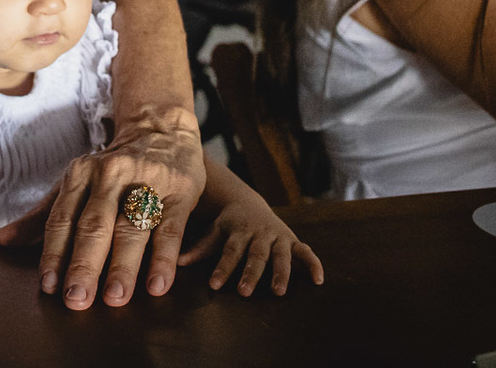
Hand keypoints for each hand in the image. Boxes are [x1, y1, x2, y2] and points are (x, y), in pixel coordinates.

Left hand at [0, 112, 205, 309]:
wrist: (161, 130)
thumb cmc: (111, 170)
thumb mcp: (74, 184)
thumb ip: (41, 216)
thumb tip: (3, 242)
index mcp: (80, 175)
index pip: (62, 218)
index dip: (54, 253)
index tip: (48, 285)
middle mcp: (110, 176)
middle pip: (95, 225)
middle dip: (84, 264)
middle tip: (77, 299)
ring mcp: (146, 182)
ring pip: (132, 228)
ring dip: (123, 265)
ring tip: (115, 298)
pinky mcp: (179, 192)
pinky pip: (170, 229)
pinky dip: (163, 259)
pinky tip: (157, 285)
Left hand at [177, 193, 323, 296]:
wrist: (249, 203)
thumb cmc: (228, 224)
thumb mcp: (214, 230)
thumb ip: (200, 248)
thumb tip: (177, 262)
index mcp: (238, 231)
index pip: (229, 251)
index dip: (222, 267)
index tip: (214, 284)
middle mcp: (259, 233)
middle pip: (255, 255)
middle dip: (250, 273)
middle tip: (243, 292)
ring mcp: (278, 236)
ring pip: (281, 255)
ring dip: (280, 273)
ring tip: (277, 292)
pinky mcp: (292, 240)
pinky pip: (306, 252)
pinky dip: (314, 264)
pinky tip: (318, 281)